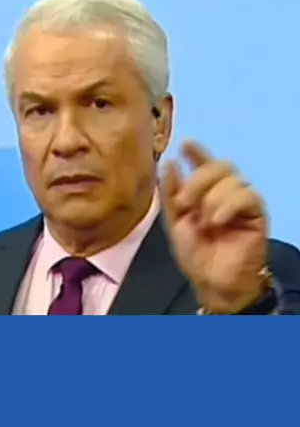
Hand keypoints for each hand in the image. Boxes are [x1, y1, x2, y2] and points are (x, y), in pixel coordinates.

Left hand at [160, 141, 268, 312]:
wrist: (213, 282)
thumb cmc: (196, 254)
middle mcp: (226, 193)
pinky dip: (228, 204)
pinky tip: (217, 220)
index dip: (197, 152)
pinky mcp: (257, 214)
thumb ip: (171, 193)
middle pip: (220, 166)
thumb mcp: (175, 222)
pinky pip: (247, 195)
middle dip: (199, 179)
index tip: (185, 145)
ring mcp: (242, 202)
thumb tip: (170, 162)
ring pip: (233, 179)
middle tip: (185, 202)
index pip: (205, 164)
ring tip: (203, 221)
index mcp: (206, 192)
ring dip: (211, 198)